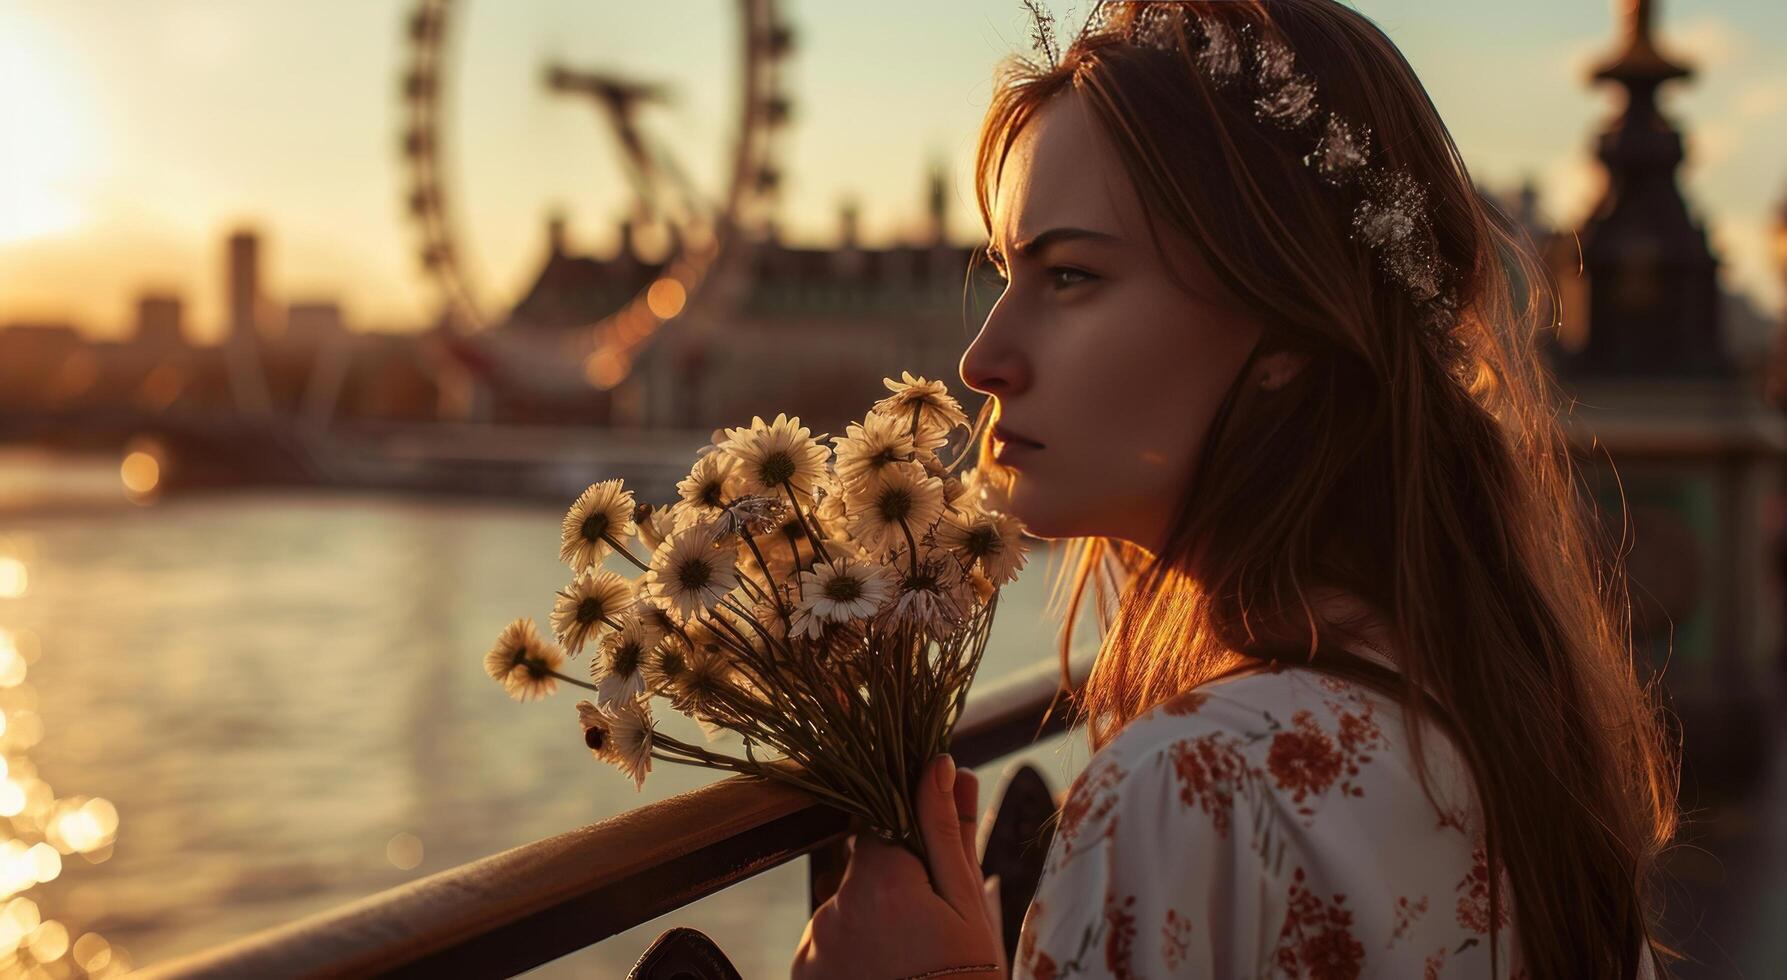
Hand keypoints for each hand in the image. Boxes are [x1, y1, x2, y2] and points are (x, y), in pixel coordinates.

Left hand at [791, 754, 1006, 979]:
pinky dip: (856, 949)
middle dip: (900, 882)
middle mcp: (832, 909)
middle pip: (866, 867)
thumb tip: (941, 765)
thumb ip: (947, 832)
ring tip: (913, 959)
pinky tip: (888, 973)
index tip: (933, 859)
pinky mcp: (803, 974)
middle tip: (935, 925)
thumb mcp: (968, 907)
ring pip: (849, 904)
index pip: (882, 819)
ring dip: (877, 918)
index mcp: (878, 883)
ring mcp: (812, 947)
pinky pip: (830, 940)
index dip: (911, 831)